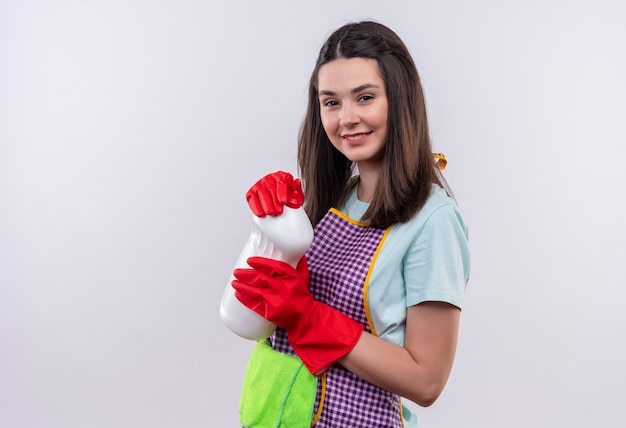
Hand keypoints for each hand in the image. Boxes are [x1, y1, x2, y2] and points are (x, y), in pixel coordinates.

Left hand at [232, 256, 363, 374]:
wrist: (304, 318)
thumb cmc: (302, 296)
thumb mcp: (303, 278)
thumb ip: (299, 264)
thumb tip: (297, 251)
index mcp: (292, 278)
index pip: (274, 267)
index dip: (261, 263)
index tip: (250, 260)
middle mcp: (284, 288)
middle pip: (261, 278)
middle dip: (246, 274)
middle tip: (237, 271)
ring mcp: (276, 301)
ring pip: (255, 291)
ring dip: (242, 286)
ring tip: (233, 282)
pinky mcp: (270, 312)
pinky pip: (254, 304)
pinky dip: (245, 299)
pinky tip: (237, 294)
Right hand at [245, 171, 303, 216]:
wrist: (278, 200)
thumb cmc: (287, 196)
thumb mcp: (295, 194)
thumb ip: (297, 190)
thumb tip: (296, 184)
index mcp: (282, 176)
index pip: (281, 182)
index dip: (282, 192)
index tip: (283, 201)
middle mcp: (270, 179)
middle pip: (271, 188)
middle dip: (274, 201)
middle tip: (278, 211)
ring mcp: (260, 185)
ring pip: (261, 193)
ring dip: (266, 204)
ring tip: (271, 213)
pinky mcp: (252, 192)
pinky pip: (252, 199)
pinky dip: (256, 207)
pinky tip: (261, 213)